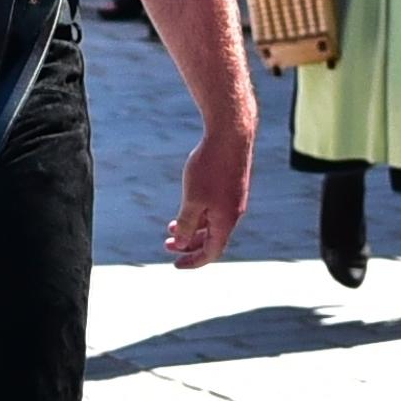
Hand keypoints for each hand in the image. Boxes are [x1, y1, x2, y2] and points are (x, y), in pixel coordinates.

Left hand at [168, 109, 254, 267]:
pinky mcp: (232, 186)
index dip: (193, 262)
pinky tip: (188, 205)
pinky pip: (216, 209)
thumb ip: (186, 224)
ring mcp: (234, 199)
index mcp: (225, 221)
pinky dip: (200, 214)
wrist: (231, 135)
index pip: (212, 252)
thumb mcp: (192, 200)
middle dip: (188, 245)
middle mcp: (233, 213)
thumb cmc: (210, 167)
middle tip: (167, 246)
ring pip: (212, 222)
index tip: (176, 266)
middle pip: (211, 239)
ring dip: (192, 228)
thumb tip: (181, 244)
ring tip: (171, 227)